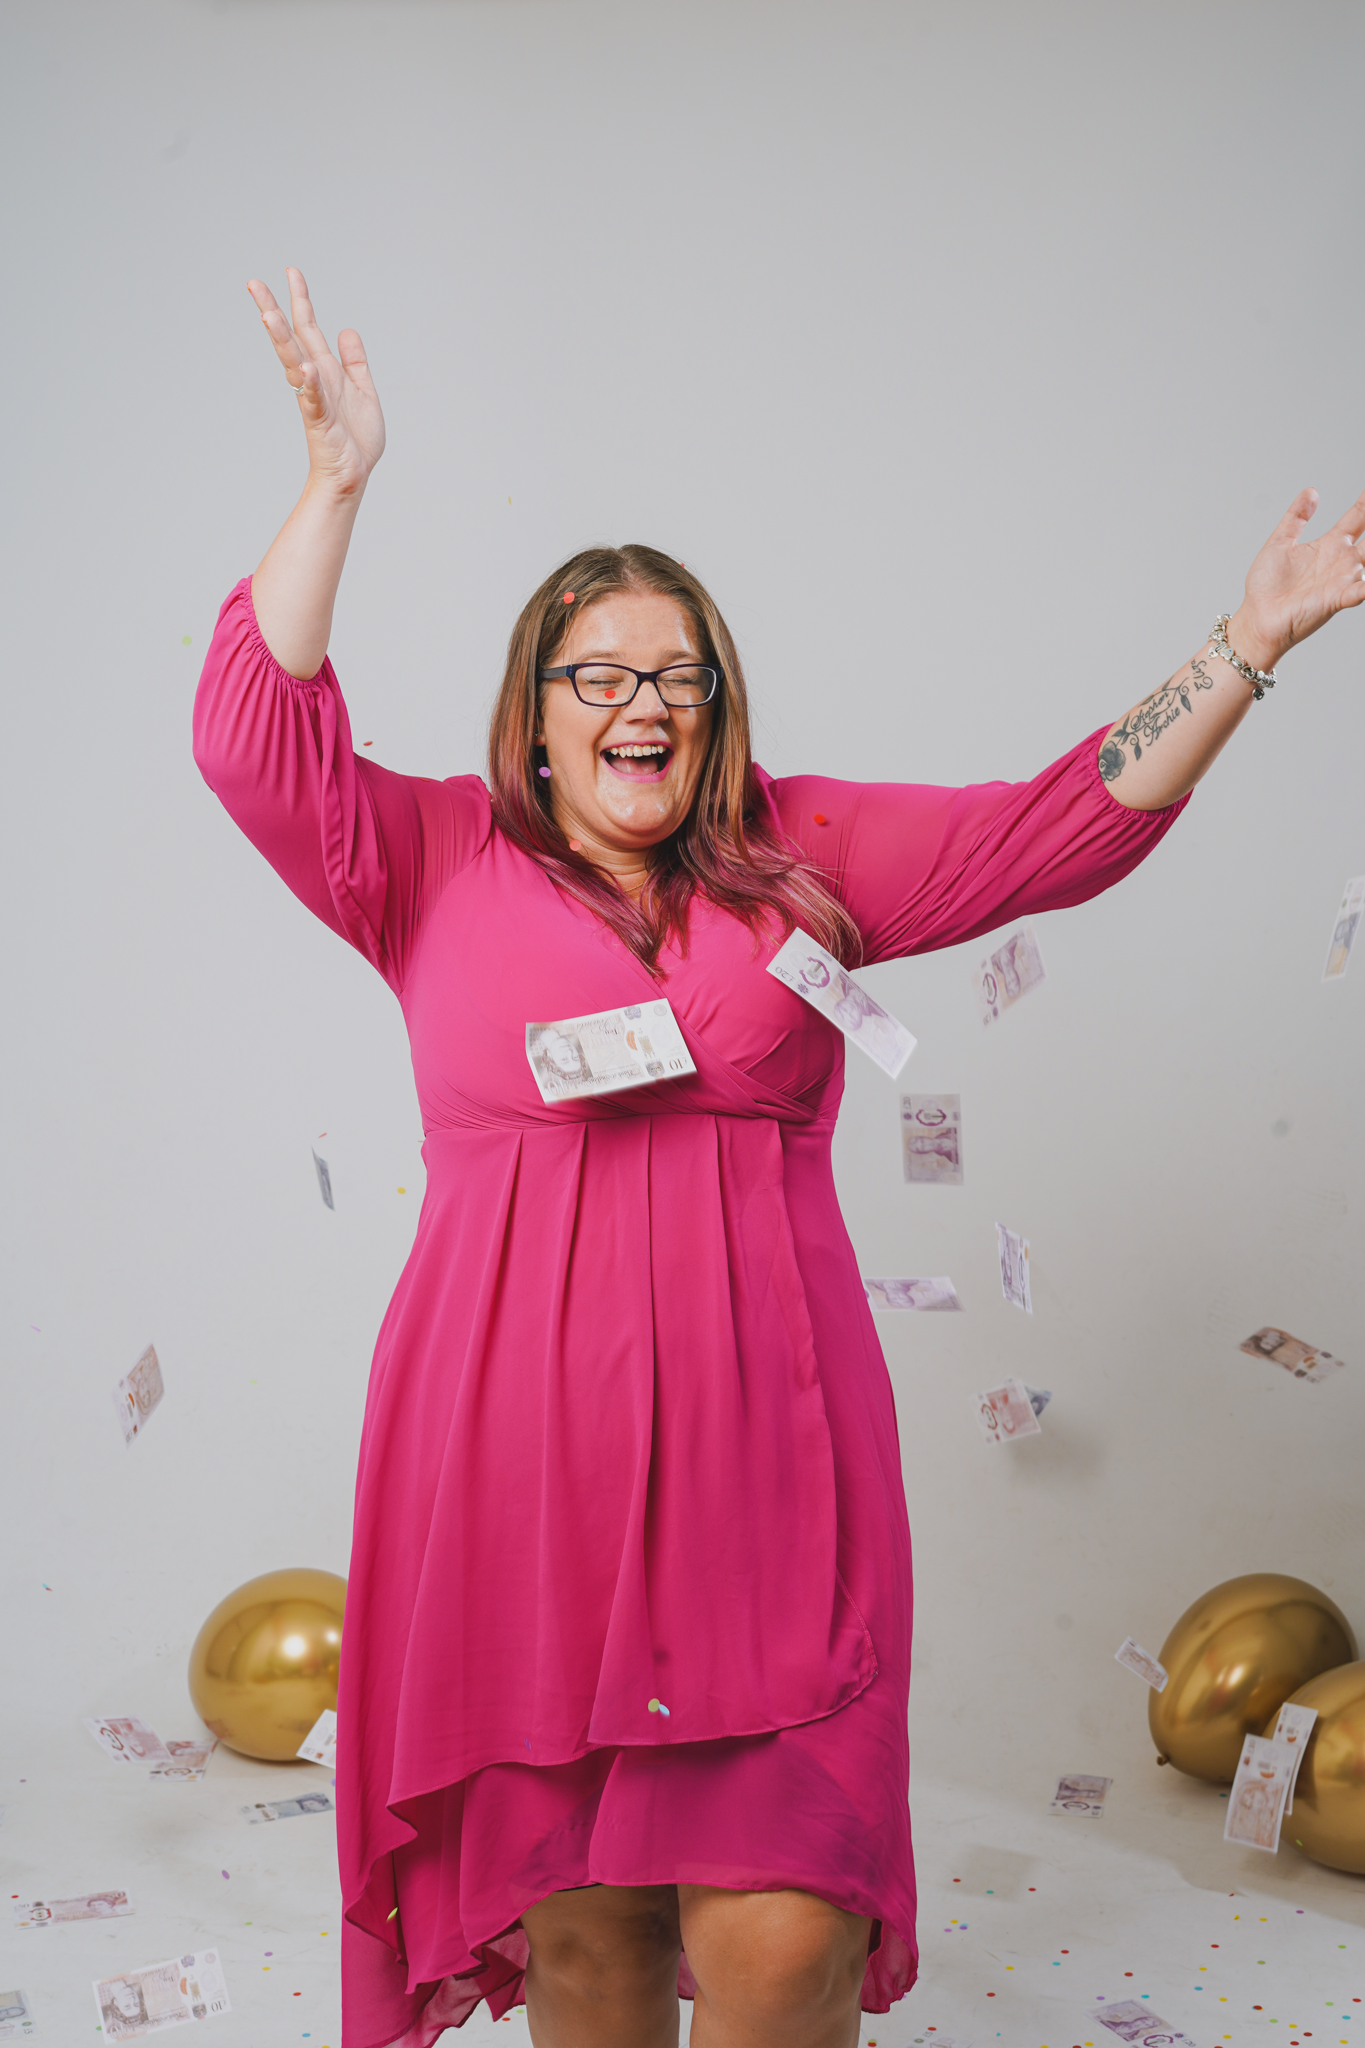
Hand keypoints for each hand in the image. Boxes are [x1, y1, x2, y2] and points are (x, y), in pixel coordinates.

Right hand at [247, 268, 384, 496]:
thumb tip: (346, 329)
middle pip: (290, 338)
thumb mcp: (363, 390)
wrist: (353, 474)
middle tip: (253, 283)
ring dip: (281, 340)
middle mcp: (314, 379)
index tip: (291, 271)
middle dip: (273, 310)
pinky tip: (306, 368)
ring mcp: (315, 398)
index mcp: (324, 369)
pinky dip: (310, 384)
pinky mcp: (321, 421)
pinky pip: (314, 400)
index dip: (301, 299)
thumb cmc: (355, 438)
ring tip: (268, 315)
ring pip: (294, 363)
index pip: (308, 327)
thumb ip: (355, 361)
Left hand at [1232, 485, 1364, 671]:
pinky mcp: (1335, 599)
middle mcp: (1341, 561)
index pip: (1357, 517)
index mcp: (1330, 545)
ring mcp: (1341, 580)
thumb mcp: (1280, 543)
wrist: (1257, 617)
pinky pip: (1358, 592)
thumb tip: (1311, 491)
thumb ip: (1296, 518)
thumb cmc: (1266, 586)